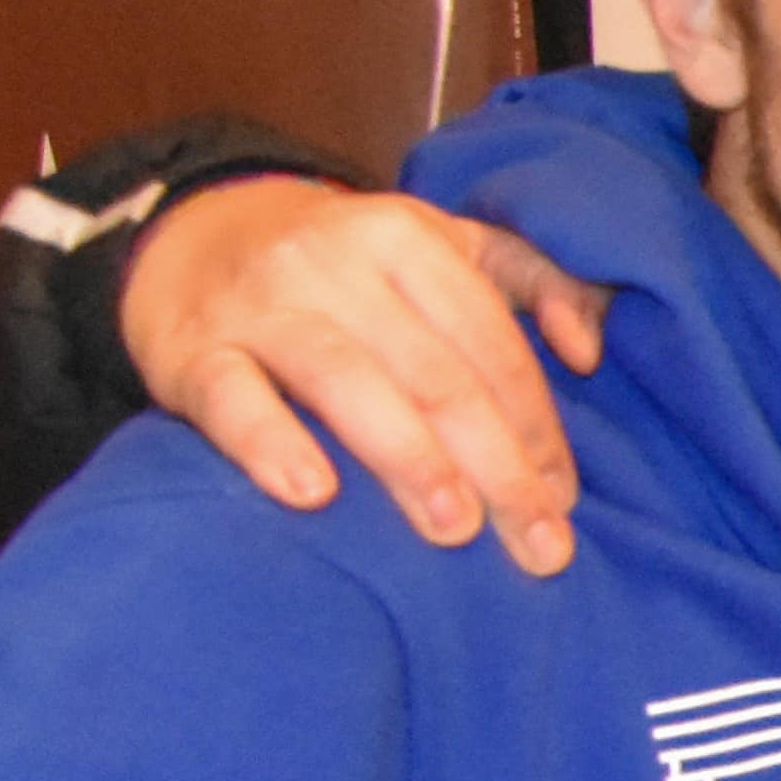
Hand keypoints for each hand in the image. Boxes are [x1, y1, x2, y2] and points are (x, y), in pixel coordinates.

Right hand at [117, 173, 609, 575]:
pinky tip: (313, 494)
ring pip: (347, 383)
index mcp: (407, 237)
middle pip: (434, 375)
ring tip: (455, 528)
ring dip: (409, 460)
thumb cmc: (352, 264)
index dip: (535, 426)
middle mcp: (334, 264)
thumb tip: (588, 350)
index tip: (562, 500)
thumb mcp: (447, 244)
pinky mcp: (193, 352)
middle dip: (497, 466)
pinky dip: (271, 444)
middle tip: (538, 546)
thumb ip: (537, 280)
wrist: (195, 234)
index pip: (490, 343)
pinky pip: (233, 399)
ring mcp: (260, 306)